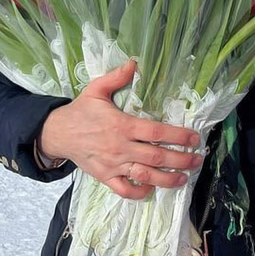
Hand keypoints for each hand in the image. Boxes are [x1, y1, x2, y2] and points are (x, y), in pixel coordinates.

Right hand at [39, 61, 203, 199]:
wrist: (57, 133)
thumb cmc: (81, 111)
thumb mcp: (96, 89)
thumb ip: (116, 77)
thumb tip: (134, 63)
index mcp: (122, 125)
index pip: (157, 133)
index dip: (179, 137)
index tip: (194, 138)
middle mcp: (120, 147)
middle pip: (157, 157)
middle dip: (181, 160)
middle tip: (197, 159)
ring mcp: (113, 165)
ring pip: (145, 176)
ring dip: (168, 179)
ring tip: (185, 178)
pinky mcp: (105, 177)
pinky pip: (124, 190)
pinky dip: (139, 192)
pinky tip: (152, 187)